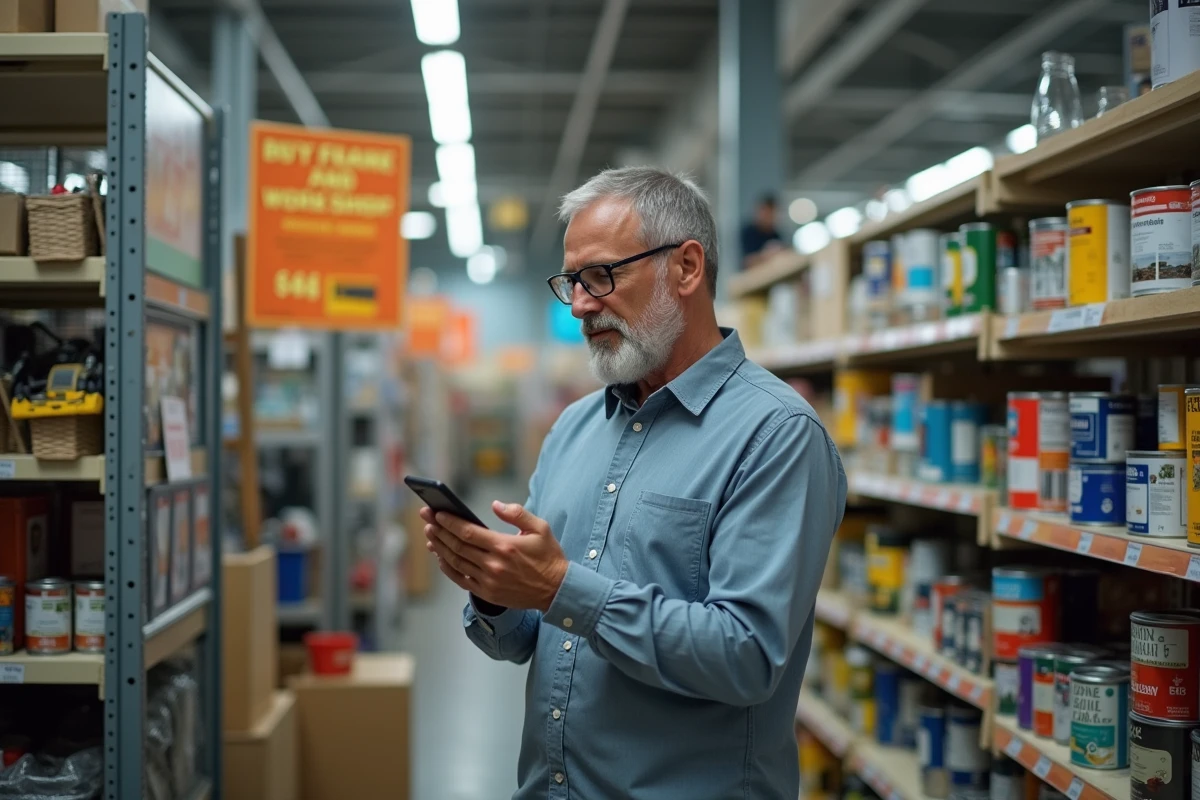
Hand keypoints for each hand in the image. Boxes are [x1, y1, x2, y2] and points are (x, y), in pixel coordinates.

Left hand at [421, 501, 568, 611]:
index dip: (449, 522)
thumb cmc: (549, 557)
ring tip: (430, 535)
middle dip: (439, 530)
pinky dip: (448, 569)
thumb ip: (517, 513)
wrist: (556, 590)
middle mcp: (493, 564)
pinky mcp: (487, 593)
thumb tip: (495, 505)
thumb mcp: (540, 528)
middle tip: (426, 519)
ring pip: (456, 562)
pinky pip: (461, 579)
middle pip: (457, 545)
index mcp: (504, 546)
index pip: (468, 532)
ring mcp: (488, 580)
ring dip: (440, 548)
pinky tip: (441, 558)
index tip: (437, 513)